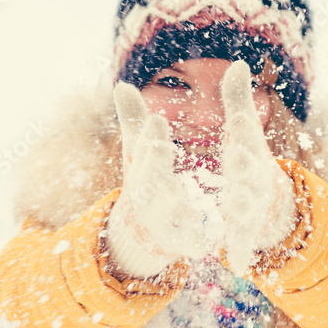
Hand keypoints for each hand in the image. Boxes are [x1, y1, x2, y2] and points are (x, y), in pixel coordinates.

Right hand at [104, 82, 215, 277]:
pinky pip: (189, 241)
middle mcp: (151, 196)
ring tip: (182, 194)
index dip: (149, 137)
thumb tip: (122, 85)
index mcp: (145, 171)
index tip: (157, 120)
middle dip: (154, 164)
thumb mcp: (143, 152)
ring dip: (173, 203)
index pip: (145, 151)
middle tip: (161, 146)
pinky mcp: (184, 242)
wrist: (146, 231)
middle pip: (150, 180)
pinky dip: (194, 240)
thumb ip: (136, 122)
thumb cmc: (150, 180)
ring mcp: (166, 220)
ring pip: (168, 211)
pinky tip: (205, 238)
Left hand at [219, 61, 297, 273]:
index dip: (243, 128)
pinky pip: (243, 243)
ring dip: (242, 214)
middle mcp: (252, 180)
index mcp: (247, 154)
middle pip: (248, 176)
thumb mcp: (242, 134)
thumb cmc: (248, 163)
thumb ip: (238, 101)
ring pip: (246, 211)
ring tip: (235, 213)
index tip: (240, 118)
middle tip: (237, 169)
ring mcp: (250, 209)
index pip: (245, 138)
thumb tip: (238, 61)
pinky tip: (237, 263)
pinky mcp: (243, 233)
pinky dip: (241, 252)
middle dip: (244, 172)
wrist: (268, 203)